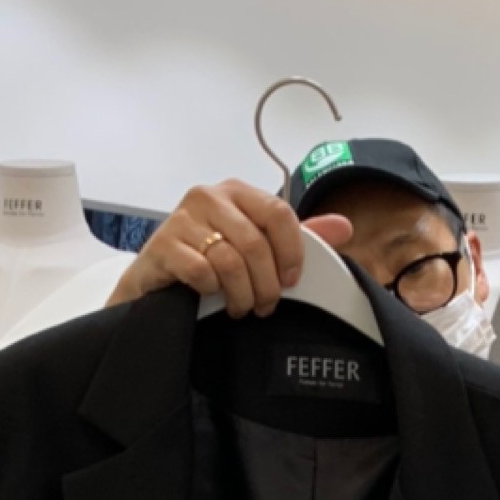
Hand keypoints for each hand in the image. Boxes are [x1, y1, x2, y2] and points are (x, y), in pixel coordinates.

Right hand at [106, 178, 351, 314]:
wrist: (155, 279)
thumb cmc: (208, 259)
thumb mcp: (255, 246)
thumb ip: (298, 236)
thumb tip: (344, 227)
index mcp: (237, 191)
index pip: (279, 213)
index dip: (291, 252)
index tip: (291, 280)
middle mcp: (208, 197)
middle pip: (256, 242)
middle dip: (266, 283)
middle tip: (265, 305)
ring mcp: (183, 219)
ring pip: (231, 260)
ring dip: (242, 294)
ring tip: (241, 307)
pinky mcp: (164, 244)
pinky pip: (202, 271)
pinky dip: (212, 290)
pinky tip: (210, 296)